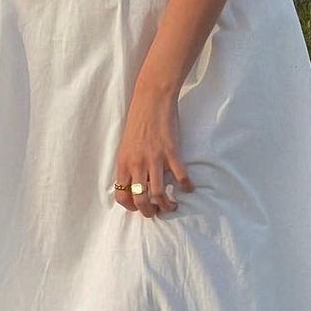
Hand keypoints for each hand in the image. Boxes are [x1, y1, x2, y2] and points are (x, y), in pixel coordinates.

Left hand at [113, 83, 194, 216]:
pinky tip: (189, 188)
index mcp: (124, 163)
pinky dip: (186, 187)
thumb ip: (129, 164)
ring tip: (173, 206)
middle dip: (150, 212)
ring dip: (167, 206)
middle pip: (141, 200)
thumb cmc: (138, 120)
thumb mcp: (126, 145)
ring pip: (159, 195)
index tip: (140, 207)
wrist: (151, 98)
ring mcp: (154, 159)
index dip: (131, 207)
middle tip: (158, 211)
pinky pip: (180, 177)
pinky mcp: (171, 152)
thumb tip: (134, 182)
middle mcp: (137, 164)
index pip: (121, 196)